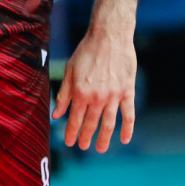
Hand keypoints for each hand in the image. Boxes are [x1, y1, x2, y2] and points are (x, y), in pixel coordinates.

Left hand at [53, 26, 136, 150]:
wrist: (109, 37)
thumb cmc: (87, 51)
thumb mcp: (69, 71)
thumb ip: (63, 95)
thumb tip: (56, 115)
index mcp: (80, 93)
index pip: (74, 119)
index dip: (71, 132)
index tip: (70, 142)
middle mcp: (97, 97)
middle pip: (91, 123)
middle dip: (85, 137)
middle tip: (83, 146)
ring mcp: (114, 96)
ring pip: (109, 123)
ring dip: (104, 138)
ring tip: (101, 149)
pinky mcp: (128, 92)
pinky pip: (129, 114)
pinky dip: (127, 128)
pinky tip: (125, 139)